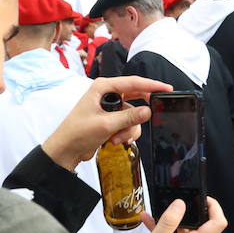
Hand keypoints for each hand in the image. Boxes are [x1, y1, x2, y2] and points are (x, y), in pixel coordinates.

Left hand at [42, 75, 171, 170]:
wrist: (66, 150)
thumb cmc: (77, 133)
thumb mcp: (106, 124)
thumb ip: (129, 117)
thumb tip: (148, 111)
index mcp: (103, 87)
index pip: (133, 82)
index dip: (152, 85)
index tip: (167, 89)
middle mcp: (107, 94)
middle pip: (136, 97)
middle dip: (140, 112)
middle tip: (154, 114)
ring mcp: (110, 107)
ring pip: (133, 115)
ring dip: (129, 128)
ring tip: (118, 138)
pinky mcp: (111, 119)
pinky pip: (128, 124)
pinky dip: (126, 133)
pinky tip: (116, 140)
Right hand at [130, 198, 227, 232]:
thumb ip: (169, 222)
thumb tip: (180, 204)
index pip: (218, 222)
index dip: (214, 207)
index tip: (203, 198)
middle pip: (200, 224)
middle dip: (187, 211)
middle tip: (174, 203)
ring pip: (184, 231)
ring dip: (171, 221)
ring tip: (154, 213)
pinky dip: (165, 231)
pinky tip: (150, 223)